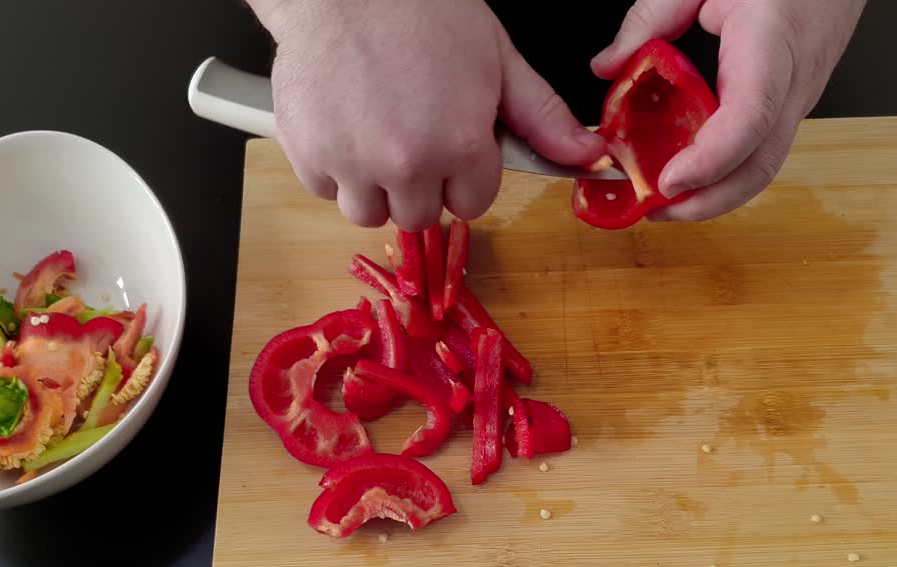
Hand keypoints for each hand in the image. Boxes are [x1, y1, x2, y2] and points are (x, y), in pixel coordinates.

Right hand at [251, 0, 605, 230]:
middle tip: (410, 134)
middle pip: (419, 216)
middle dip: (419, 185)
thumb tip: (589, 155)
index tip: (449, 144)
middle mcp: (406, 163)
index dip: (463, 175)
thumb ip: (541, 117)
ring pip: (368, 213)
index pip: (471, 204)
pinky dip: (331, 167)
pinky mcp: (307, 154)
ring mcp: (351, 162)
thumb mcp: (498, 60)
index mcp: (460, 144)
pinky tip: (343, 124)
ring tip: (373, 134)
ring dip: (372, 186)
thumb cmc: (423, 13)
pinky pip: (324, 191)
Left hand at [591, 0, 865, 220]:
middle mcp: (794, 80)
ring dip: (715, 193)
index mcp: (771, 43)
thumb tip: (608, 65)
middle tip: (653, 208)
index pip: (751, 116)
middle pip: (761, 163)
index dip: (711, 159)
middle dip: (707, 201)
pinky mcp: (793, 102)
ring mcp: (800, 97)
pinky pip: (762, 148)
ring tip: (663, 200)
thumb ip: (651, 17)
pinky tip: (690, 170)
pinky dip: (725, 171)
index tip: (670, 181)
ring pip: (764, 164)